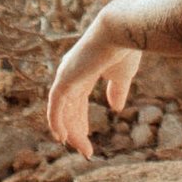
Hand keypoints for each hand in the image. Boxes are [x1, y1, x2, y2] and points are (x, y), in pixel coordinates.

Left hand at [47, 10, 141, 156]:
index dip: (81, 120)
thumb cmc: (125, 48)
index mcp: (84, 71)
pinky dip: (56, 122)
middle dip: (76, 130)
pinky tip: (61, 137)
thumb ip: (117, 90)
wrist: (121, 31)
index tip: (87, 138)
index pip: (78, 101)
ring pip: (63, 111)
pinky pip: (55, 106)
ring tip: (82, 149)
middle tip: (85, 150)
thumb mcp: (123, 75)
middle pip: (69, 109)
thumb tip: (115, 109)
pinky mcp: (64, 79)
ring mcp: (66, 76)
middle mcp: (71, 74)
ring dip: (71, 131)